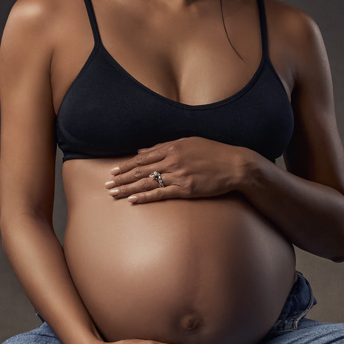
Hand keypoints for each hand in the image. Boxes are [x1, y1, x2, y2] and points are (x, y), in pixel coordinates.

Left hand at [104, 137, 248, 203]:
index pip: (143, 157)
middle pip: (141, 170)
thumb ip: (166, 146)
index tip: (114, 171)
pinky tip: (133, 200)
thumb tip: (143, 150)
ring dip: (128, 188)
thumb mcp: (190, 142)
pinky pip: (161, 193)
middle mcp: (173, 160)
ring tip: (113, 193)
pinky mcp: (186, 189)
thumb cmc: (215, 153)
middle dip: (122, 178)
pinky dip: (145, 197)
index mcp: (173, 147)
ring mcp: (179, 175)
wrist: (236, 165)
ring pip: (147, 182)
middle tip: (107, 184)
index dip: (127, 165)